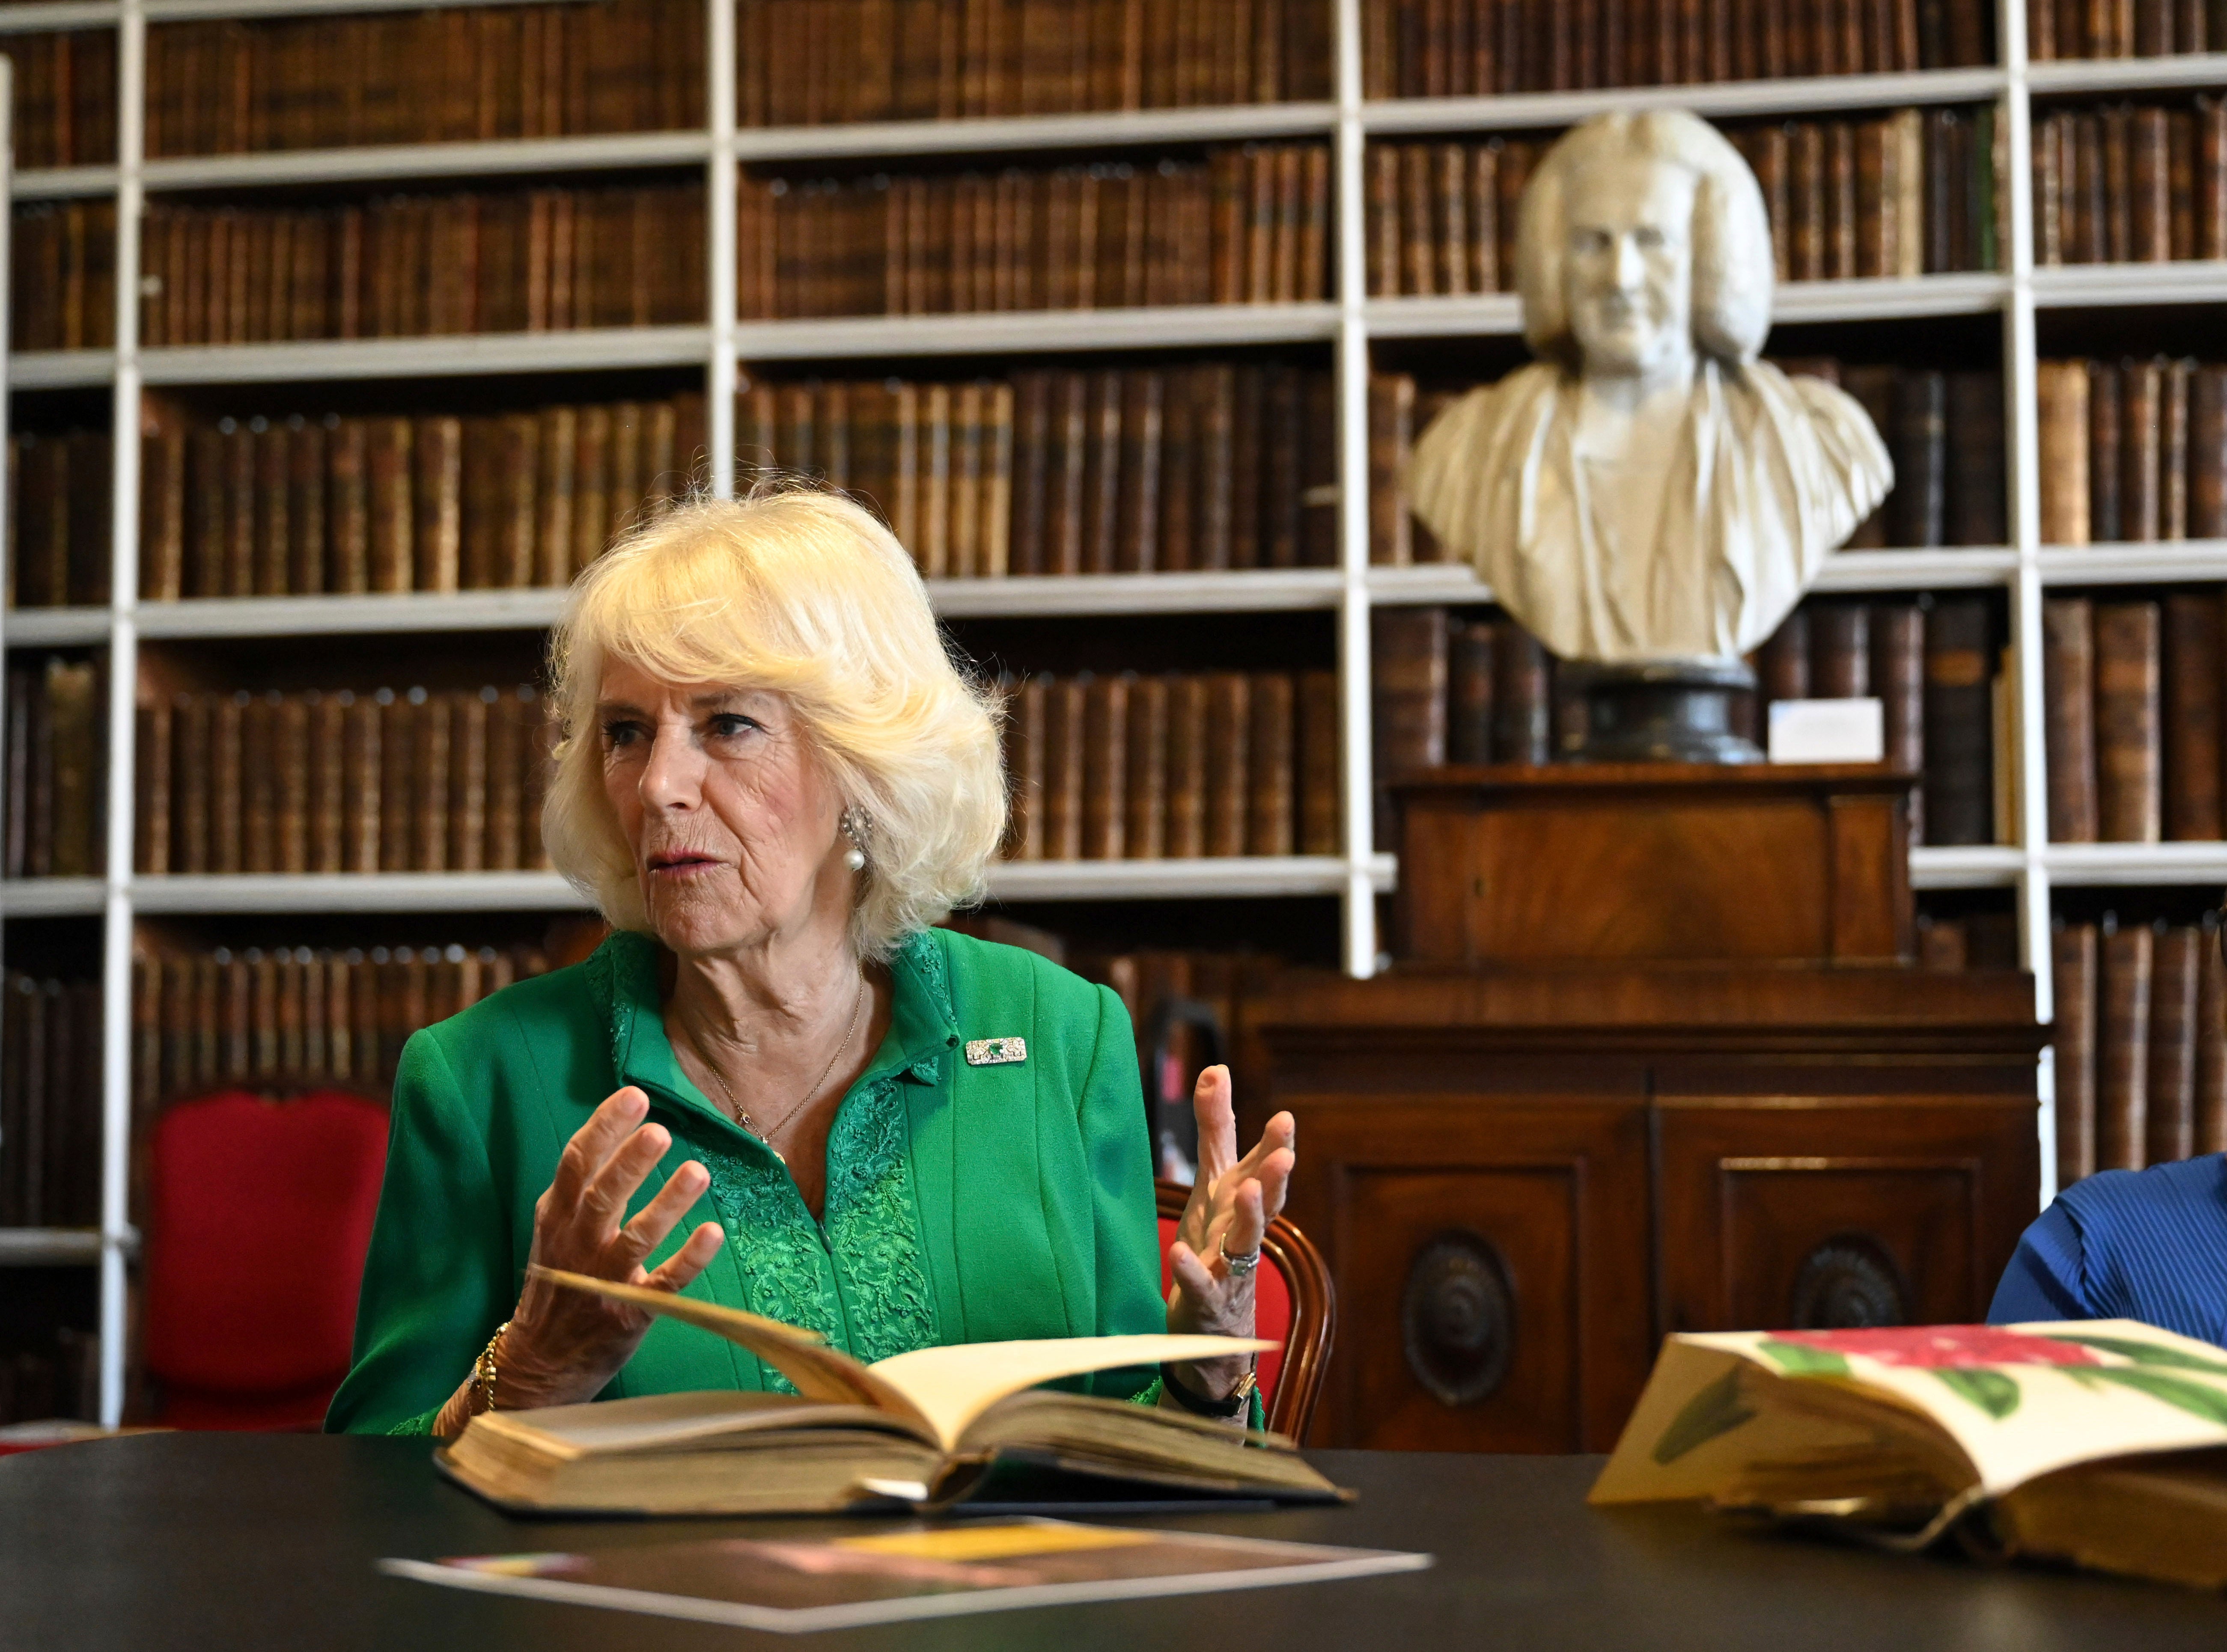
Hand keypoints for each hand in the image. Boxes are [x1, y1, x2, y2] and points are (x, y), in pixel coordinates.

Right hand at [499, 1086, 724, 1410]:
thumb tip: (621, 1123)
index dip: (604, 1128)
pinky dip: (688, 1260)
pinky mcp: (628, 1316)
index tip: (634, 1095)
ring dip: (666, 1205)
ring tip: (697, 1172)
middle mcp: (576, 1246)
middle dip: (630, 1163)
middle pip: (601, 1197)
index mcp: (557, 1217)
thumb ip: (583, 1185)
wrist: (539, 1363)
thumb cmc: (560, 1280)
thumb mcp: (557, 1228)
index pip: (575, 1163)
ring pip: (635, 1239)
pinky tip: (713, 1233)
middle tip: (659, 1130)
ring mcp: (601, 1282)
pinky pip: (663, 1285)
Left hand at [1164, 1065, 1294, 1401]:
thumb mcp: (1212, 1183)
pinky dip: (1191, 1271)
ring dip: (1248, 1217)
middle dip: (1274, 1178)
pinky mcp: (1207, 1302)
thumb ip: (1215, 1128)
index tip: (1284, 1117)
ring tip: (1246, 1191)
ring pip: (1245, 1243)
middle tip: (1284, 1154)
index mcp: (1242, 1200)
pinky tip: (1177, 1254)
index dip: (1273, 1144)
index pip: (1260, 1167)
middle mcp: (1242, 1232)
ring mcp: (1230, 1270)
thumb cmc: (1215, 1243)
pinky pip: (1200, 1286)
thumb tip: (1216, 1068)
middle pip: (1264, 1202)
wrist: (1213, 1328)